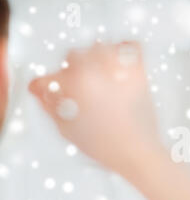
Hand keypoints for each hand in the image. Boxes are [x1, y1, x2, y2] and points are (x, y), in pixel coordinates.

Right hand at [29, 42, 159, 170]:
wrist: (137, 152)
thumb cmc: (103, 145)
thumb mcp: (67, 129)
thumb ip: (50, 106)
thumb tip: (41, 89)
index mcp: (71, 86)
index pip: (50, 76)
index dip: (51, 87)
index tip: (57, 94)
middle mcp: (92, 71)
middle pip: (73, 56)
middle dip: (75, 70)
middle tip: (85, 88)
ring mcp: (116, 69)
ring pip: (100, 48)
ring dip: (98, 59)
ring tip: (104, 78)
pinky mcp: (138, 72)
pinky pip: (130, 47)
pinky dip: (125, 51)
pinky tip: (122, 66)